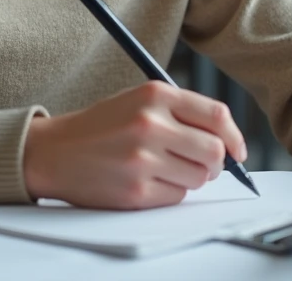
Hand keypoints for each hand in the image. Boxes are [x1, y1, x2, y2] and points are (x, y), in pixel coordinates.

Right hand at [22, 81, 246, 209]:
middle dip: (216, 162)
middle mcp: (150, 124)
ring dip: (191, 177)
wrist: (54, 151)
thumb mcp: (138, 100)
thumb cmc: (100, 126)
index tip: (237, 150)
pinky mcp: (136, 190)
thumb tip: (225, 140)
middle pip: (214, 151)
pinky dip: (171, 192)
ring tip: (167, 168)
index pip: (217, 115)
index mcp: (155, 95)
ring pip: (199, 177)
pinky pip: (177, 196)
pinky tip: (149, 180)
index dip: (235, 136)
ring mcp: (143, 159)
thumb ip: (181, 112)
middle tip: (203, 164)